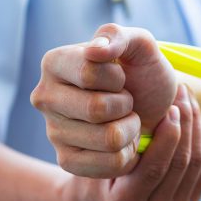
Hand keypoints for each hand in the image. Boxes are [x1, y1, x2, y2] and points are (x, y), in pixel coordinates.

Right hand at [31, 24, 176, 176]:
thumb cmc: (143, 74)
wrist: (155, 109)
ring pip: (110, 139)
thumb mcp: (141, 46)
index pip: (90, 74)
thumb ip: (119, 36)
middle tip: (126, 101)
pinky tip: (124, 141)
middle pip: (97, 110)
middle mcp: (45, 98)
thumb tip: (96, 51)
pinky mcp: (68, 161)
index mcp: (54, 63)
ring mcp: (54, 132)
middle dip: (126, 105)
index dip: (118, 79)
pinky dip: (130, 153)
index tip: (120, 78)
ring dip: (131, 129)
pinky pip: (112, 164)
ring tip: (126, 120)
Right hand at [60, 85, 200, 200]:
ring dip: (197, 127)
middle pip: (182, 164)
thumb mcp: (92, 158)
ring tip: (190, 100)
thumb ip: (116, 142)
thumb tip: (144, 103)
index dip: (168, 135)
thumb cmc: (89, 174)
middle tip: (183, 94)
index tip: (170, 105)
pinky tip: (196, 118)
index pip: (155, 168)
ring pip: (198, 164)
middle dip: (186, 124)